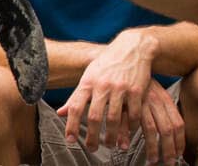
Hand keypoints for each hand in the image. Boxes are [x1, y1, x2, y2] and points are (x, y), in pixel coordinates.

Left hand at [57, 30, 181, 163]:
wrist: (132, 48)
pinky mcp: (136, 90)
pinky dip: (131, 126)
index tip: (71, 140)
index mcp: (88, 82)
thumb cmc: (107, 64)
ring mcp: (120, 88)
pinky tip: (129, 132)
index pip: (76, 107)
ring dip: (113, 136)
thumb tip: (61, 113)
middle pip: (95, 117)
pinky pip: (133, 114)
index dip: (72, 125)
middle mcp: (103, 85)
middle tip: (92, 148)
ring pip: (115, 118)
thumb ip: (76, 96)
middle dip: (93, 137)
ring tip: (111, 145)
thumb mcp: (89, 76)